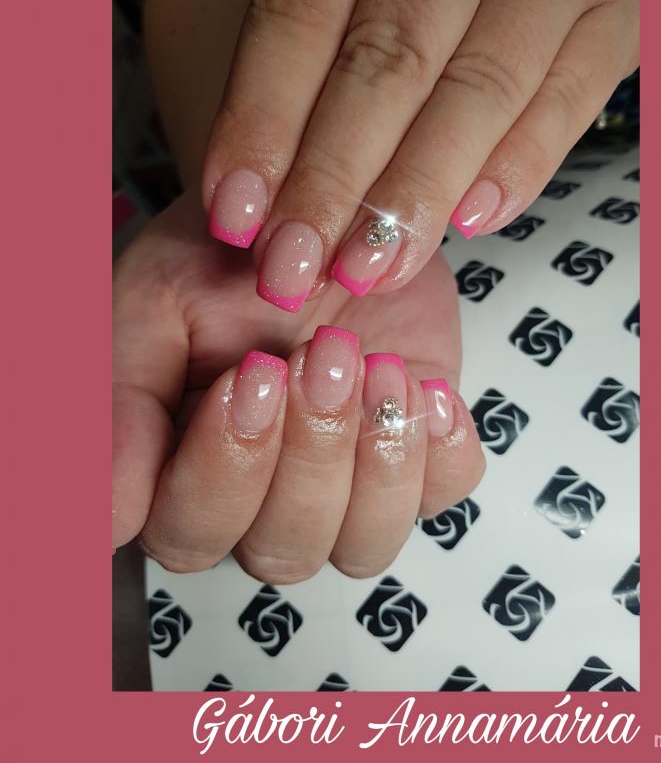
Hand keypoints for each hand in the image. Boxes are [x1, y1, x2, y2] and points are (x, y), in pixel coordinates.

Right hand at [112, 193, 484, 580]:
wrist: (314, 220)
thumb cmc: (226, 265)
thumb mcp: (157, 307)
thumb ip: (124, 403)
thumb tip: (109, 515)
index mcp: (186, 475)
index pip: (189, 532)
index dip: (222, 471)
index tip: (246, 376)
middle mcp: (265, 503)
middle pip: (282, 549)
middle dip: (308, 452)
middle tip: (320, 353)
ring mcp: (347, 490)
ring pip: (363, 545)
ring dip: (375, 458)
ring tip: (378, 366)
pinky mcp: (416, 460)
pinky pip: (443, 496)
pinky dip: (440, 450)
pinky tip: (427, 387)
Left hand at [202, 0, 638, 309]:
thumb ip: (290, 54)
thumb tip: (248, 177)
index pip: (300, 19)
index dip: (263, 120)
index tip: (233, 213)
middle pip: (386, 66)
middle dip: (333, 180)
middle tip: (292, 267)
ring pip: (478, 91)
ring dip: (416, 194)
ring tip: (367, 271)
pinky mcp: (612, 17)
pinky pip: (572, 94)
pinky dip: (521, 163)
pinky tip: (472, 223)